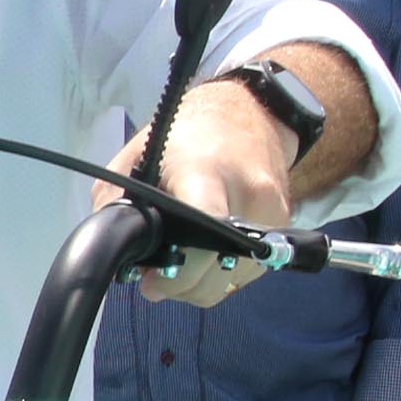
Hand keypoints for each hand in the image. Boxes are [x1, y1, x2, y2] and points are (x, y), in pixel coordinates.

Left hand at [101, 81, 289, 309]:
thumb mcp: (135, 158)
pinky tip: (204, 254)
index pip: (205, 229)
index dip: (178, 267)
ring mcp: (272, 215)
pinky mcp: (282, 229)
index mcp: (206, 174)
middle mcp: (249, 197)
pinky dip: (221, 273)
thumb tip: (121, 258)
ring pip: (231, 281)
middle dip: (181, 285)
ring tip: (181, 259)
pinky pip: (246, 273)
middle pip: (217, 270)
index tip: (151, 279)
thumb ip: (118, 206)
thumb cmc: (185, 136)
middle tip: (155, 277)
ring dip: (201, 282)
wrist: (249, 115)